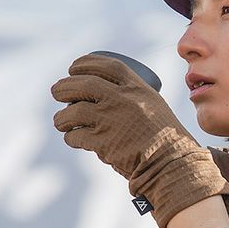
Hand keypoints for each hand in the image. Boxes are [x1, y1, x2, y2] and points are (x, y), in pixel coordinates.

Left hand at [51, 54, 228, 227]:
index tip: (73, 68)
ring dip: (62, 117)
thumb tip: (106, 97)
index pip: (106, 66)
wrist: (171, 164)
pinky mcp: (103, 142)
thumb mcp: (155, 107)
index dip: (84, 63)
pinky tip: (73, 138)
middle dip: (64, 86)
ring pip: (73, 111)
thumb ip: (133, 99)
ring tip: (61, 121)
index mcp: (137, 88)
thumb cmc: (166, 139)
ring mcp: (111, 120)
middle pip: (82, 84)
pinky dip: (71, 137)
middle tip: (57, 91)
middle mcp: (122, 99)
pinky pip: (76, 136)